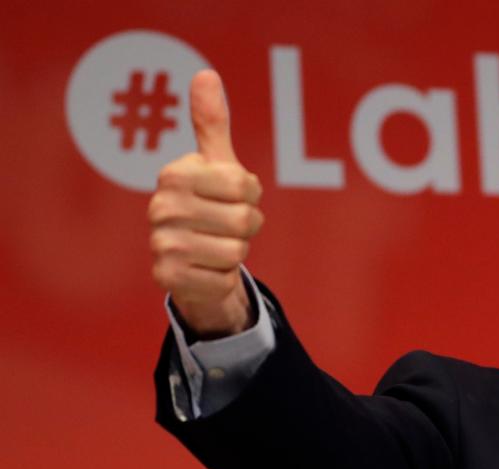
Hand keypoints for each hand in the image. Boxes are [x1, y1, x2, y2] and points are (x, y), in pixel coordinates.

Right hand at [149, 70, 263, 337]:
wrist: (191, 263)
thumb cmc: (210, 206)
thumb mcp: (216, 165)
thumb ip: (212, 124)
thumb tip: (206, 74)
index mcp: (175, 174)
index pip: (244, 184)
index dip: (251, 194)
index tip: (235, 197)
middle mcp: (161, 207)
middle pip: (244, 219)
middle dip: (247, 226)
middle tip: (227, 226)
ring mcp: (160, 244)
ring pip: (237, 250)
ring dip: (237, 252)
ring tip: (217, 246)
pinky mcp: (167, 278)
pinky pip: (224, 278)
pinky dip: (224, 276)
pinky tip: (207, 268)